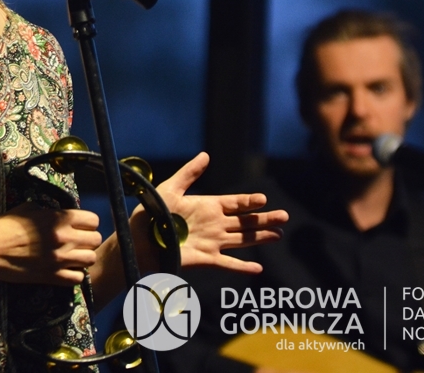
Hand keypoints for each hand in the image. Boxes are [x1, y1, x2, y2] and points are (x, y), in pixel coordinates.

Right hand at [0, 202, 103, 285]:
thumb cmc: (4, 226)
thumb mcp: (28, 209)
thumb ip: (48, 210)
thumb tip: (57, 213)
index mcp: (58, 218)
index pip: (93, 220)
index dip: (88, 222)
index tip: (81, 225)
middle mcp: (64, 238)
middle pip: (96, 240)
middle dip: (89, 239)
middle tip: (78, 241)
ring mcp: (59, 259)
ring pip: (91, 259)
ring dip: (84, 257)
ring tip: (73, 256)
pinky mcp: (52, 276)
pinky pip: (78, 278)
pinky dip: (75, 274)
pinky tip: (66, 269)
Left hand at [131, 152, 287, 273]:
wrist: (138, 240)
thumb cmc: (150, 213)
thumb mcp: (170, 189)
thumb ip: (188, 173)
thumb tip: (206, 155)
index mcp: (207, 206)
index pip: (234, 203)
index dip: (249, 201)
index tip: (263, 199)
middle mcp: (213, 224)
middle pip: (244, 221)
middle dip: (264, 219)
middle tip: (284, 216)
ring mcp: (212, 243)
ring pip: (242, 240)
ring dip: (260, 237)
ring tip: (278, 234)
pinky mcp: (205, 259)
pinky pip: (228, 263)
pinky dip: (243, 267)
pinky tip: (258, 268)